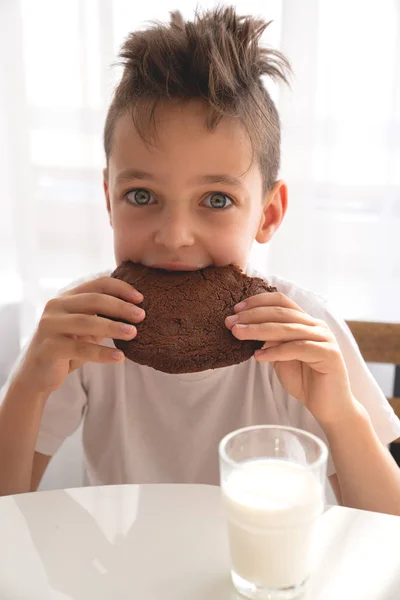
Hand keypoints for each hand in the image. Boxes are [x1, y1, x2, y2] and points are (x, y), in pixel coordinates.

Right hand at [14, 276, 144, 394]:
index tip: (140, 298)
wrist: (37, 373)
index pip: (97, 284)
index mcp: (66, 297)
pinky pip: (81, 348)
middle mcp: (55, 306)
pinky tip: (120, 357)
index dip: (120, 288)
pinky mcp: (49, 347)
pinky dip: (102, 353)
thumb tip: (135, 311)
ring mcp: (50, 325)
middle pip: (94, 300)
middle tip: (141, 316)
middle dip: (120, 307)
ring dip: (113, 327)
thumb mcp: (85, 329)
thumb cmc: (67, 347)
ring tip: (133, 333)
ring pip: (87, 322)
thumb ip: (101, 316)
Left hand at [225, 291, 358, 427]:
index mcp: (306, 322)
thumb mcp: (280, 358)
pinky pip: (297, 348)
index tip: (235, 309)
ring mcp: (324, 338)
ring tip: (238, 334)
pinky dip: (275, 352)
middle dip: (252, 315)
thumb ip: (270, 342)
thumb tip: (249, 327)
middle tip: (230, 322)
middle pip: (281, 312)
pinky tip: (258, 357)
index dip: (257, 302)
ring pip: (287, 328)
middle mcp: (316, 326)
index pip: (281, 302)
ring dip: (258, 330)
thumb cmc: (304, 381)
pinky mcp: (329, 354)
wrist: (329, 407)